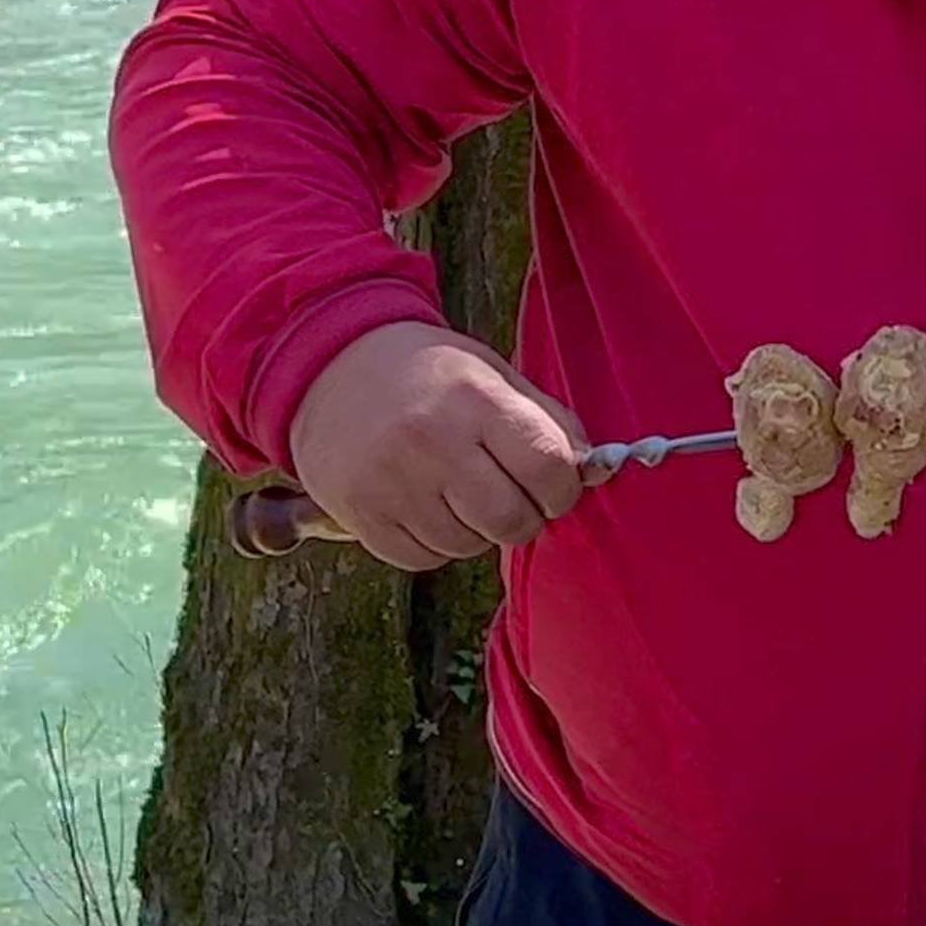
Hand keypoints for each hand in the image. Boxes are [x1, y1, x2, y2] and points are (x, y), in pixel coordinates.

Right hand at [286, 321, 591, 569]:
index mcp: (475, 399)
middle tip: (510, 496)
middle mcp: (433, 441)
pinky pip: (424, 559)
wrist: (330, 367)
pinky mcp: (362, 514)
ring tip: (458, 492)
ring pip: (468, 546)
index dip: (563, 488)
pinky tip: (425, 505)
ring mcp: (392, 482)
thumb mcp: (492, 375)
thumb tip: (596, 471)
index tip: (552, 484)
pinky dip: (436, 543)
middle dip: (524, 517)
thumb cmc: (427, 374)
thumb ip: (549, 421)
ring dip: (476, 530)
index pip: (550, 469)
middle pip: (512, 520)